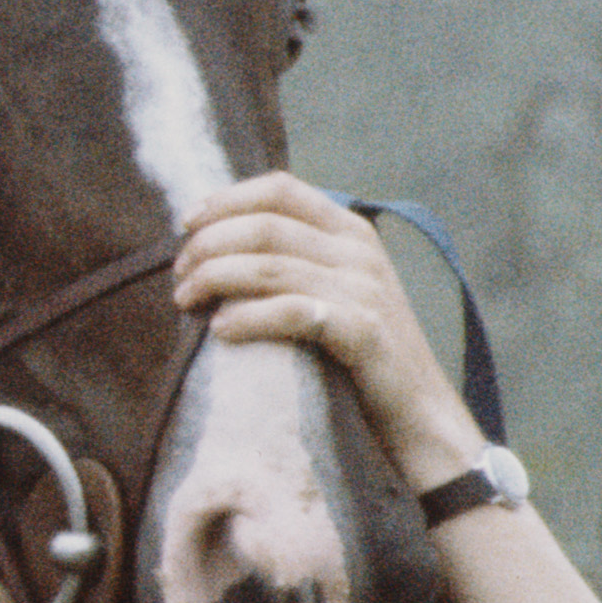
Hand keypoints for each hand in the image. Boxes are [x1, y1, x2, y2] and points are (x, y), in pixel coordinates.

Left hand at [168, 174, 490, 492]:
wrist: (420, 413)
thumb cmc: (361, 354)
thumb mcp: (337, 290)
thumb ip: (295, 260)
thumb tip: (217, 247)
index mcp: (352, 231)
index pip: (281, 189)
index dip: (226, 200)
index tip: (186, 225)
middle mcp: (360, 251)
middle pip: (265, 225)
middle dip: (210, 245)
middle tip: (180, 275)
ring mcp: (364, 289)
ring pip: (269, 266)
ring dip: (215, 279)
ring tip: (186, 300)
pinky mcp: (362, 331)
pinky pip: (289, 312)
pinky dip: (246, 317)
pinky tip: (220, 330)